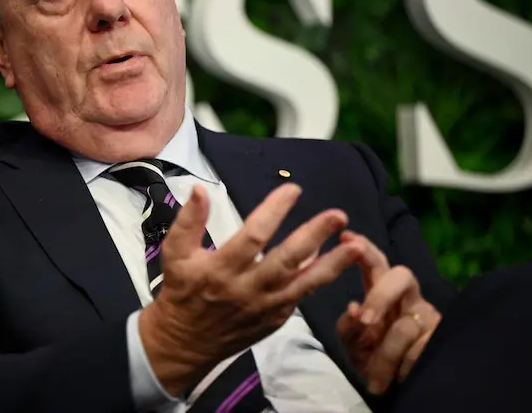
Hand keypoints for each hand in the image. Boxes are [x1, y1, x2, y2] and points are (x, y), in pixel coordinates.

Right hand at [140, 183, 363, 394]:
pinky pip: (301, 297)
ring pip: (304, 284)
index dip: (274, 211)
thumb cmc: (182, 292)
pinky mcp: (274, 319)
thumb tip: (199, 189)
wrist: (184, 342)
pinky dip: (318, 280)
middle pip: (286, 260)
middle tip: (338, 216)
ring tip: (356, 246)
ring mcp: (264, 307)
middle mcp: (247, 289)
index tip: (293, 190)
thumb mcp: (174, 254)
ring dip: (332, 265)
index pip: (253, 236)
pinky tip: (334, 262)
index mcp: (221, 269)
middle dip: (314, 236)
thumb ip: (188, 221)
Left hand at [336, 231, 440, 394]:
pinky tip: (398, 378)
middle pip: (402, 275)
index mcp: (383, 292)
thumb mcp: (352, 344)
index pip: (376, 263)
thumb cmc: (372, 359)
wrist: (398, 391)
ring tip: (374, 379)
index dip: (364, 249)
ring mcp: (429, 317)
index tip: (347, 237)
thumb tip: (354, 308)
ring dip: (385, 354)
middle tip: (365, 321)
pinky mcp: (443, 338)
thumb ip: (348, 328)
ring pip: (406, 325)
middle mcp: (409, 298)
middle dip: (380, 295)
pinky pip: (422, 348)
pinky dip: (404, 366)